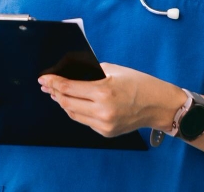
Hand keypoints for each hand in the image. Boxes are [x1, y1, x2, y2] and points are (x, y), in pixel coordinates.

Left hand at [39, 62, 182, 137]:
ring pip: (73, 114)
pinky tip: (73, 103)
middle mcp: (102, 111)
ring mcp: (104, 125)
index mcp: (104, 92)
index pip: (68, 88)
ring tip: (56, 93)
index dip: (53, 82)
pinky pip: (85, 121)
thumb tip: (70, 73)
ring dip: (63, 103)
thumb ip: (91, 72)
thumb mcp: (114, 70)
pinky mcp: (106, 133)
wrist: (159, 105)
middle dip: (54, 93)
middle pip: (66, 103)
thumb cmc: (139, 83)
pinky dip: (76, 111)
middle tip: (47, 85)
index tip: (44, 78)